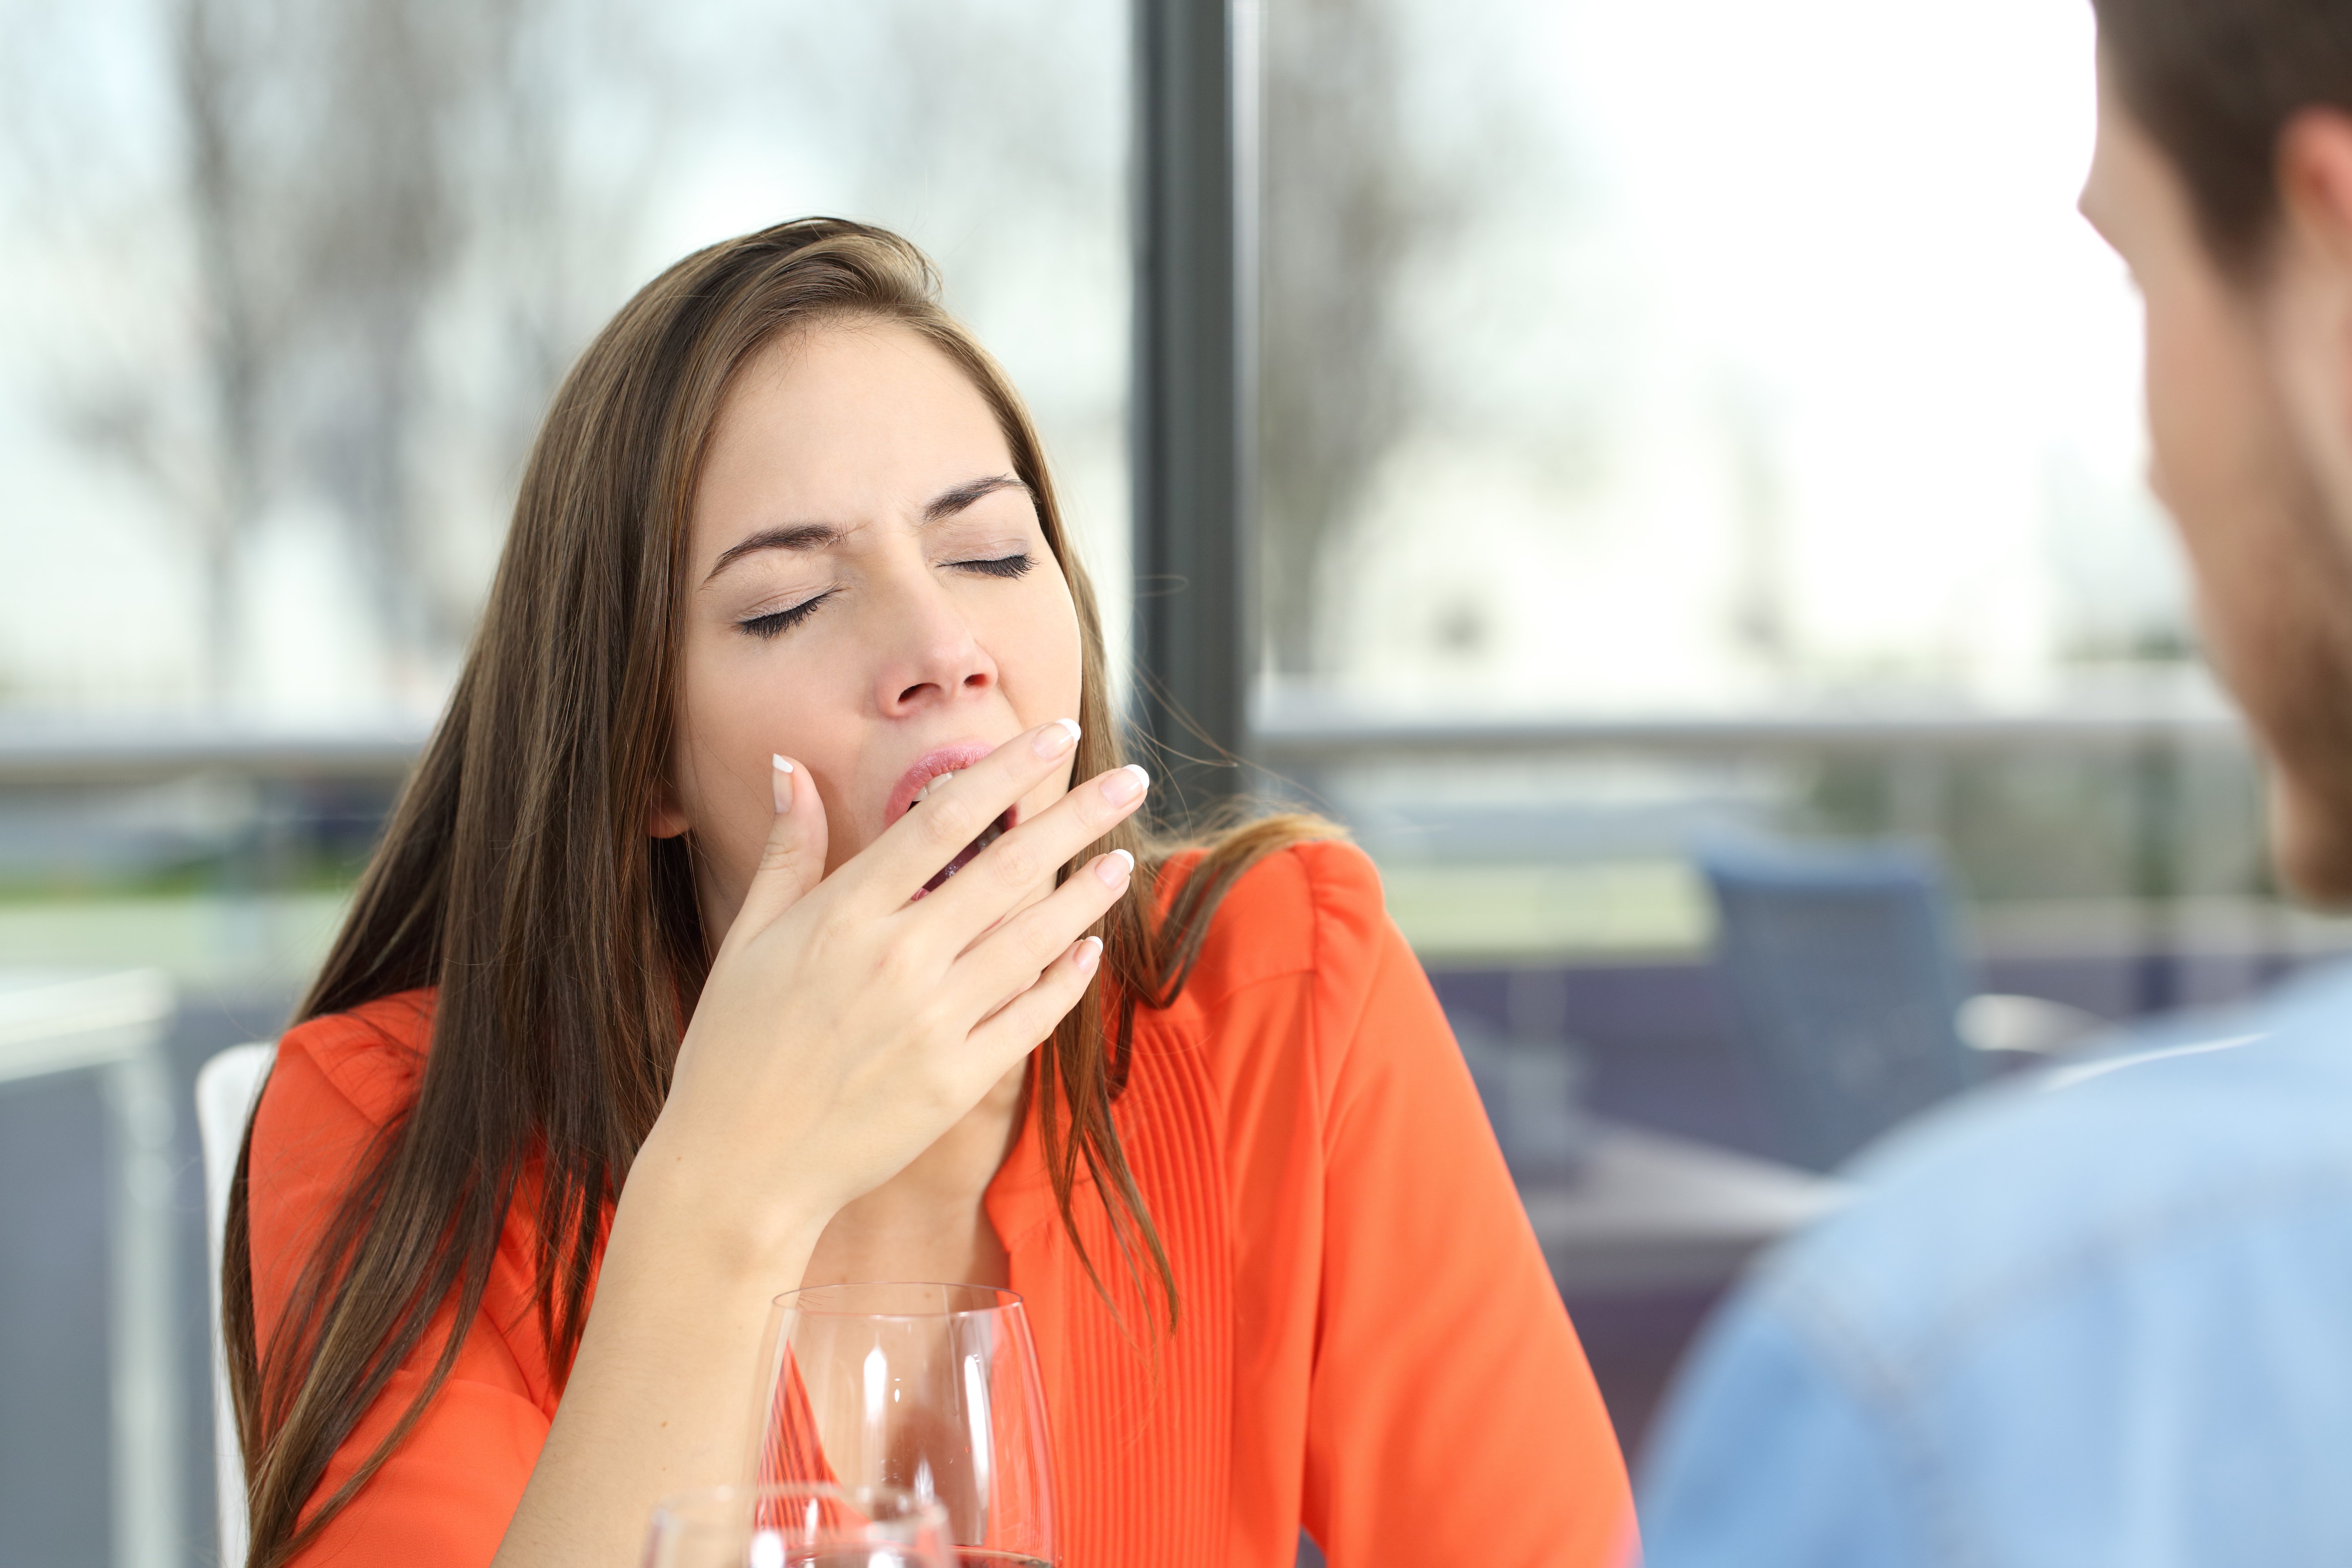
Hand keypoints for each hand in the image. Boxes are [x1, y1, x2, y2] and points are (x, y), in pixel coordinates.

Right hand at [635, 719, 1149, 1268]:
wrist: (738, 1169)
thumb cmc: (731, 1050)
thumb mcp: (746, 940)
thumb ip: (786, 852)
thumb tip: (791, 766)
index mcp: (843, 916)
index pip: (943, 820)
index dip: (1007, 772)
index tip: (1055, 737)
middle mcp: (896, 960)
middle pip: (1007, 869)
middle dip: (1076, 818)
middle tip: (1131, 781)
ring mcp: (932, 1024)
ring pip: (1031, 940)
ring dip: (1086, 895)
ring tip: (1124, 858)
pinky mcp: (955, 1082)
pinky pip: (1028, 1019)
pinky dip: (1065, 981)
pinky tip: (1090, 949)